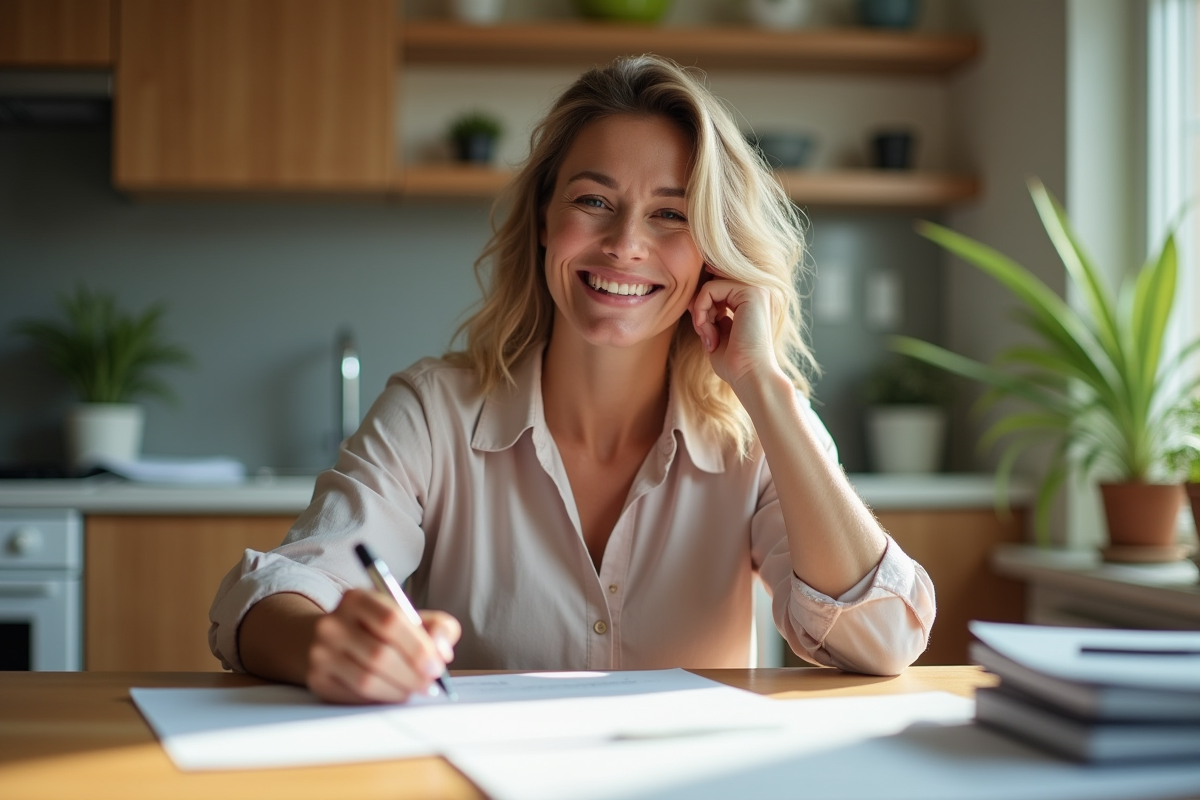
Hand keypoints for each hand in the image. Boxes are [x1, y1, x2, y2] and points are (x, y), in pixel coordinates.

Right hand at [306, 588, 460, 703]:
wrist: (332, 640)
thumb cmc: (379, 629)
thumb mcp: (410, 617)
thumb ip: (438, 627)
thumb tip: (442, 652)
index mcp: (357, 598)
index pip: (390, 621)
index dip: (417, 647)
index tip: (437, 666)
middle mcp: (333, 623)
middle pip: (378, 654)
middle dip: (411, 674)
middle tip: (430, 686)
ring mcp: (320, 651)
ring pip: (366, 679)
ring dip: (398, 690)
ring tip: (414, 691)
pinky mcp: (317, 678)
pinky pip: (353, 696)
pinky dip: (379, 699)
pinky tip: (392, 694)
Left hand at [688, 267, 779, 389]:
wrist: (750, 376)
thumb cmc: (734, 363)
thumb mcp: (717, 332)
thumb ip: (710, 313)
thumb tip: (695, 298)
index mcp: (751, 301)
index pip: (716, 289)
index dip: (702, 308)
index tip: (704, 333)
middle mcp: (757, 291)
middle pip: (712, 284)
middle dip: (700, 309)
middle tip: (704, 335)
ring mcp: (756, 288)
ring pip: (709, 286)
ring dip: (700, 313)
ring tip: (708, 337)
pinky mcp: (751, 291)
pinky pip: (709, 289)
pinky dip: (701, 311)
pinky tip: (709, 333)